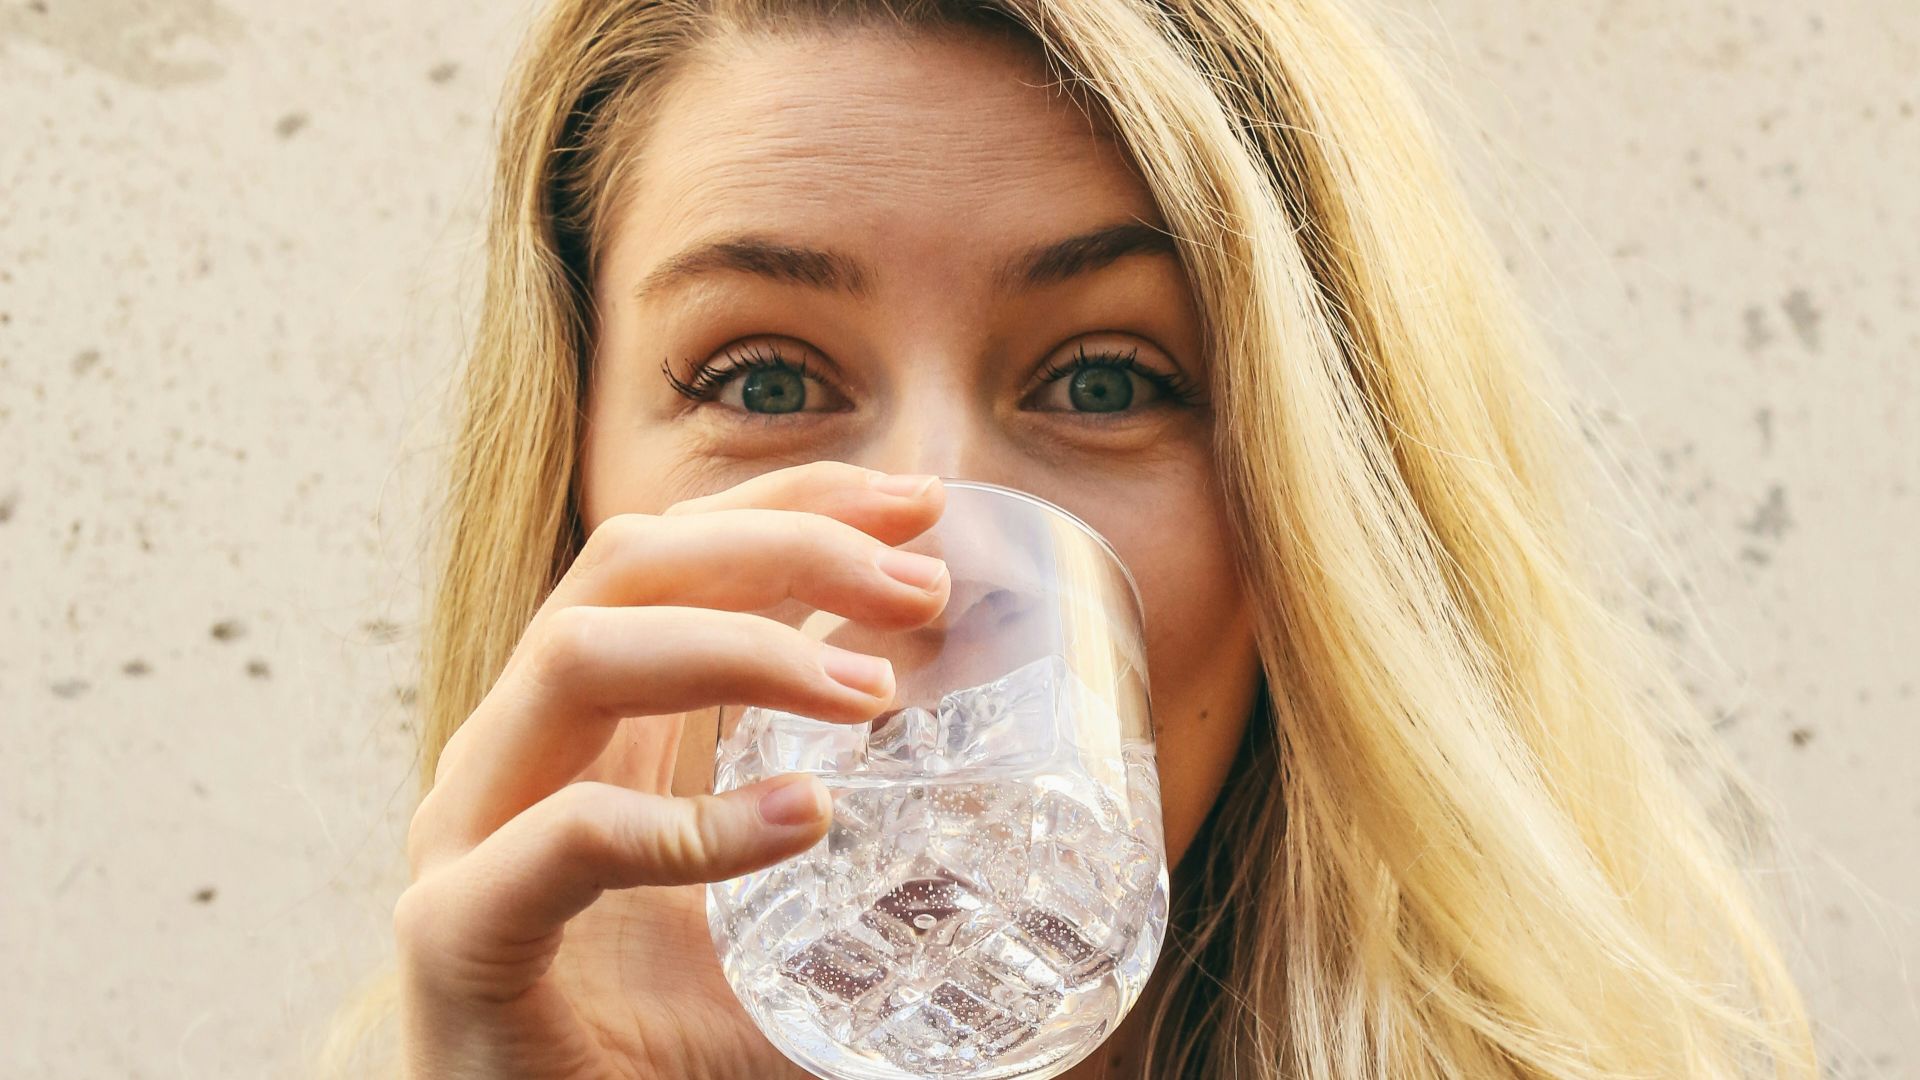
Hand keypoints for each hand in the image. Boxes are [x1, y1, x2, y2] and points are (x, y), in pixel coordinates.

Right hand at [394, 462, 948, 1078]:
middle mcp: (516, 750)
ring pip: (578, 654)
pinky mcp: (456, 932)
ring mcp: (468, 832)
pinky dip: (691, 822)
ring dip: (740, 645)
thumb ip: (843, 856)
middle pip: (628, 565)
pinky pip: (568, 839)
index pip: (674, 554)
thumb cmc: (645, 1043)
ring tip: (873, 692)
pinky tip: (801, 821)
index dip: (790, 502)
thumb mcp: (767, 918)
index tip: (918, 501)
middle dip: (783, 544)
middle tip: (922, 585)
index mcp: (582, 724)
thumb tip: (1006, 837)